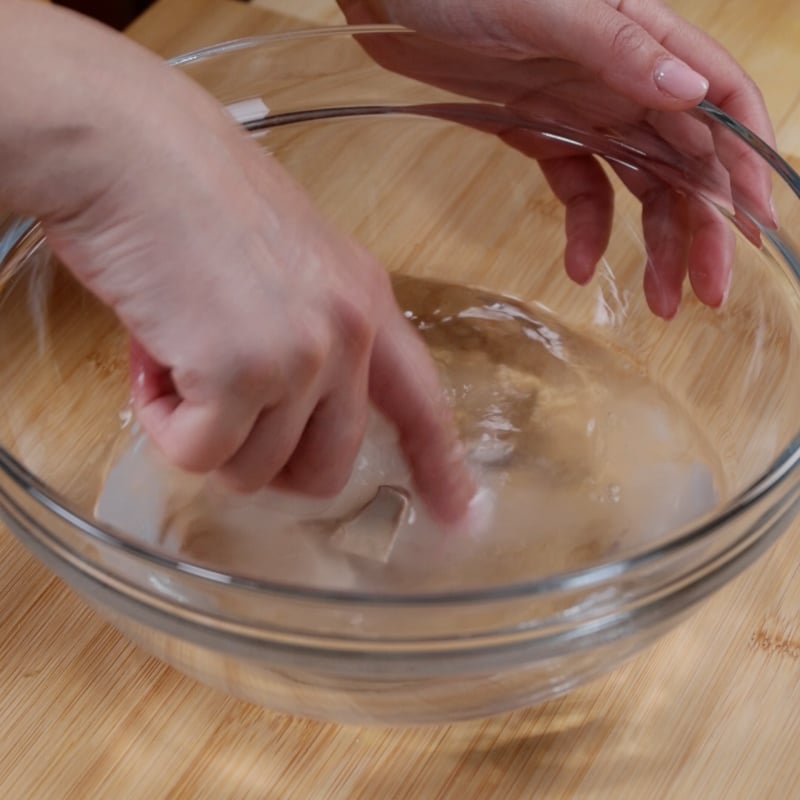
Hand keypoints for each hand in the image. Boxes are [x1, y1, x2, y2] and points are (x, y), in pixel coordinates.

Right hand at [0, 2, 473, 523]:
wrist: (131, 147)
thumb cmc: (191, 197)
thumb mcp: (283, 262)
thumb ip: (302, 335)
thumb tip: (266, 412)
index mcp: (367, 302)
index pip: (421, 400)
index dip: (439, 466)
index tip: (459, 517)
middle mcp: (349, 333)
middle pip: (327, 465)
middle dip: (267, 464)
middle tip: (219, 414)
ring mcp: (301, 354)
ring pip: (255, 468)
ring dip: (203, 432)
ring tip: (174, 358)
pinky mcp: (241, 372)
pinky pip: (201, 453)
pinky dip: (164, 424)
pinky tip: (153, 360)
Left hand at [339, 0, 776, 318]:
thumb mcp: (545, 6)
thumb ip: (619, 48)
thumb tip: (692, 93)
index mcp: (645, 40)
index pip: (722, 103)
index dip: (746, 165)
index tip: (758, 227)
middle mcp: (626, 79)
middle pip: (688, 162)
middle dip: (706, 228)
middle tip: (709, 293)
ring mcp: (583, 110)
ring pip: (641, 187)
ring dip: (655, 245)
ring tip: (660, 302)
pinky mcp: (540, 133)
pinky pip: (578, 190)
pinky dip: (586, 231)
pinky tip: (580, 267)